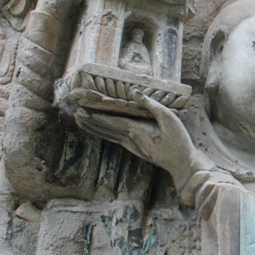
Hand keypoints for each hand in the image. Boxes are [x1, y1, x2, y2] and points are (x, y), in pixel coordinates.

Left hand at [74, 91, 196, 180]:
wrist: (181, 162)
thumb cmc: (177, 140)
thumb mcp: (168, 118)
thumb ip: (151, 105)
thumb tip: (134, 92)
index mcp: (138, 131)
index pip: (112, 121)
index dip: (96, 115)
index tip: (82, 109)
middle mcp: (130, 139)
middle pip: (105, 128)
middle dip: (89, 120)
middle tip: (73, 112)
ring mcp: (131, 145)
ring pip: (107, 134)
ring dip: (92, 127)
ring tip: (79, 120)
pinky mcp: (134, 147)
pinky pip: (113, 138)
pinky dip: (102, 132)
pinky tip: (97, 130)